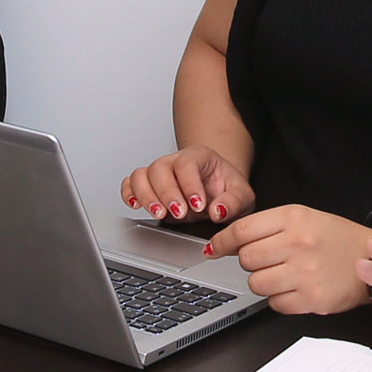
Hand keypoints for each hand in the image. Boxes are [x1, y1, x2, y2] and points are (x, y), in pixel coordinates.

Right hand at [121, 147, 253, 227]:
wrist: (219, 190)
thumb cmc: (228, 190)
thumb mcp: (242, 195)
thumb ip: (234, 202)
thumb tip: (219, 211)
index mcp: (200, 157)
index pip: (187, 164)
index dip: (189, 185)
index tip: (198, 205)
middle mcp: (175, 162)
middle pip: (160, 168)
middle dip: (167, 193)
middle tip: (179, 213)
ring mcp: (160, 173)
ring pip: (141, 175)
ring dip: (146, 196)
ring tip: (160, 214)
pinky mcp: (149, 186)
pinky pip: (130, 183)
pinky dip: (129, 193)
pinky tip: (136, 205)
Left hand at [212, 205, 371, 314]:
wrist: (371, 259)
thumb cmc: (335, 238)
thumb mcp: (302, 217)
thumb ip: (264, 227)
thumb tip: (224, 243)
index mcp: (294, 218)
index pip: (242, 230)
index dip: (222, 241)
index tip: (215, 249)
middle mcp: (298, 244)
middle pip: (246, 259)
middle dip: (251, 262)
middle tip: (269, 260)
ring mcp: (305, 273)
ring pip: (256, 284)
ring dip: (264, 281)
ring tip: (284, 274)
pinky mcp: (311, 299)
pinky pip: (274, 304)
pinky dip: (280, 299)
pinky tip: (296, 287)